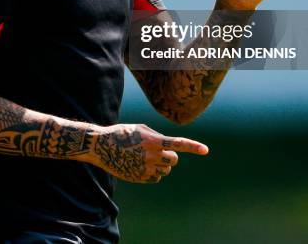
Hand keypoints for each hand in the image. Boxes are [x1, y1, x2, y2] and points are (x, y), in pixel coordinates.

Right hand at [89, 123, 208, 183]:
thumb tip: (169, 147)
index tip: (206, 150)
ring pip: (165, 170)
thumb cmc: (122, 133)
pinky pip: (156, 177)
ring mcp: (145, 168)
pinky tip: (139, 164)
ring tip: (144, 156)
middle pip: (173, 160)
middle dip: (170, 157)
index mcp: (153, 140)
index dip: (193, 146)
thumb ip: (157, 136)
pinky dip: (153, 173)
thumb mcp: (141, 129)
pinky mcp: (140, 178)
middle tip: (159, 151)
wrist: (102, 146)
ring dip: (161, 165)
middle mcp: (151, 155)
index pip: (178, 144)